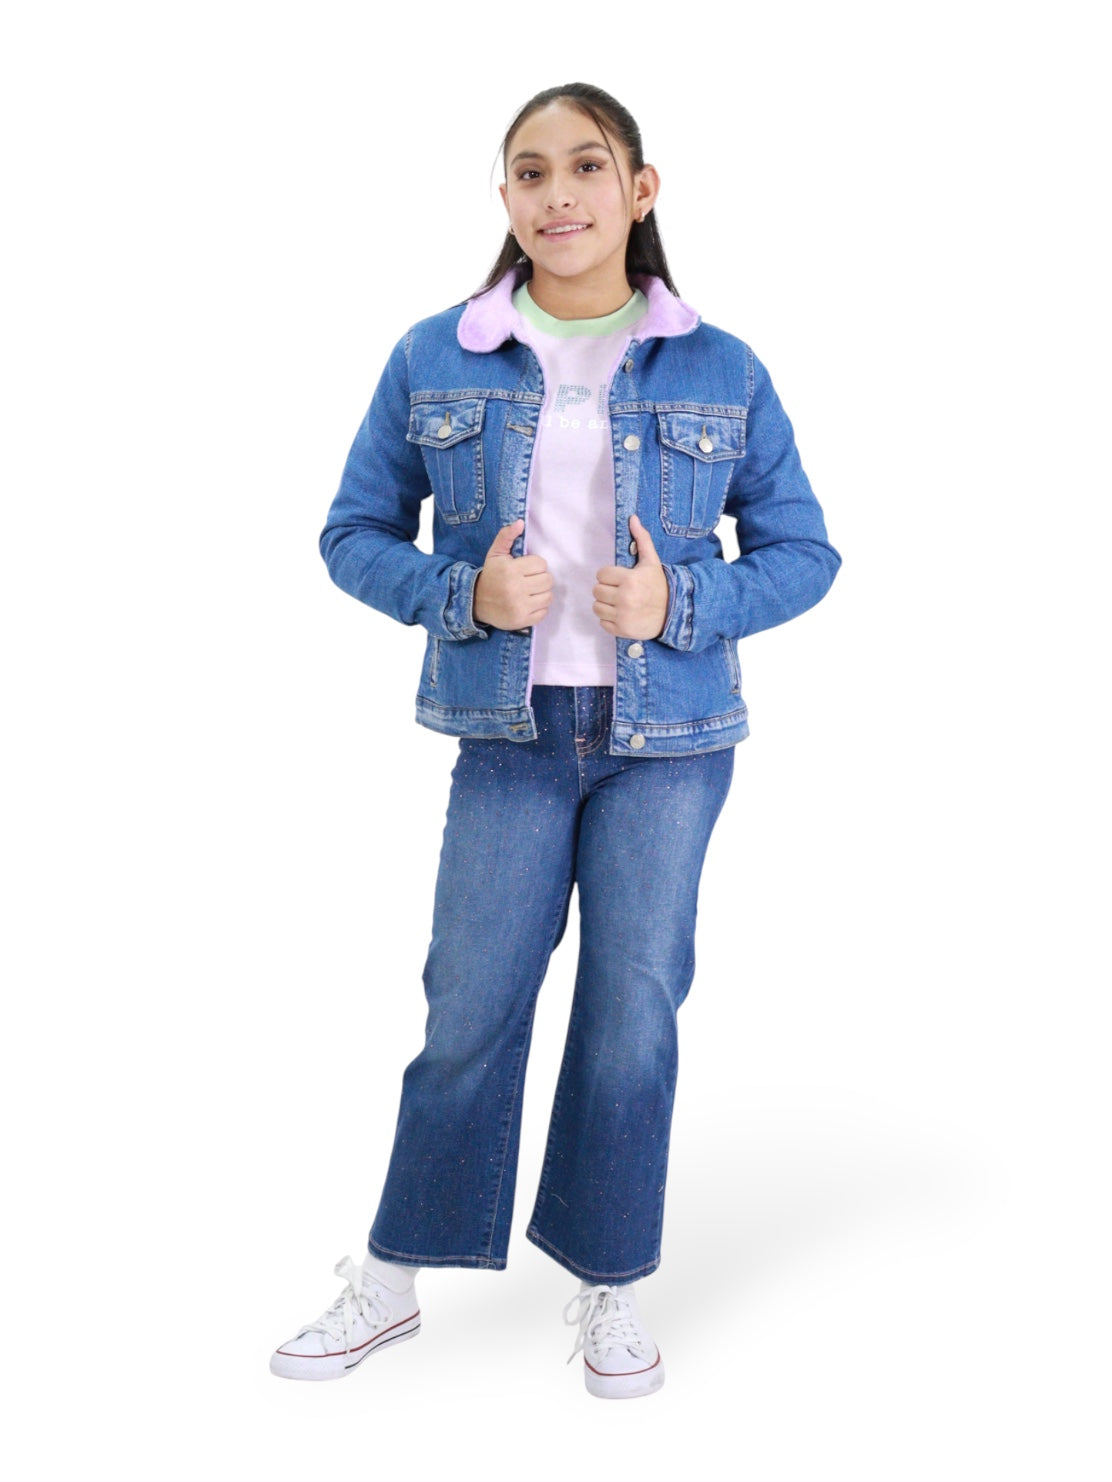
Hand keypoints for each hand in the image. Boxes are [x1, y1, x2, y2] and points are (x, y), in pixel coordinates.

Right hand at [473, 519, 553, 629]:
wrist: (475, 602)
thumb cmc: (490, 575)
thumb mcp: (495, 553)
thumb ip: (506, 536)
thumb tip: (520, 522)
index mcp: (511, 570)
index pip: (541, 564)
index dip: (535, 565)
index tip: (525, 569)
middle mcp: (515, 588)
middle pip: (548, 580)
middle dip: (540, 579)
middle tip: (529, 580)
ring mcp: (519, 606)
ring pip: (548, 596)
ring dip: (541, 593)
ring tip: (530, 592)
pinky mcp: (522, 620)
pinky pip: (543, 612)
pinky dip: (538, 608)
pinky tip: (528, 603)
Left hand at [593, 515, 668, 639]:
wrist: (674, 612)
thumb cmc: (659, 585)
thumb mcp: (652, 562)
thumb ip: (641, 540)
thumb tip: (633, 518)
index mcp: (630, 580)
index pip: (601, 574)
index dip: (609, 575)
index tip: (619, 578)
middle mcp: (625, 598)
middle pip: (596, 590)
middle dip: (605, 589)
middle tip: (618, 590)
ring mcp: (623, 616)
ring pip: (597, 607)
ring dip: (605, 605)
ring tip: (618, 603)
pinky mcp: (622, 630)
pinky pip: (602, 623)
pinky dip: (609, 620)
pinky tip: (621, 614)